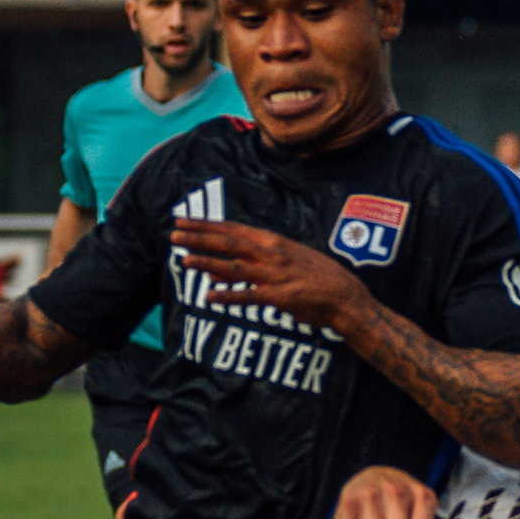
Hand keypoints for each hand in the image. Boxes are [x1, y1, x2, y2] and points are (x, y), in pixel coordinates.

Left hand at [170, 218, 362, 331]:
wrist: (345, 297)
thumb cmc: (319, 275)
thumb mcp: (292, 255)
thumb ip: (262, 256)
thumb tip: (232, 258)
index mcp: (273, 241)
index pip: (233, 229)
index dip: (206, 225)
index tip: (184, 221)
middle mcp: (271, 254)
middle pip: (228, 243)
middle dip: (199, 238)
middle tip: (174, 233)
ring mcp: (274, 275)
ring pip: (233, 267)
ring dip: (207, 263)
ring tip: (184, 261)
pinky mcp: (279, 298)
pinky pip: (249, 296)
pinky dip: (229, 296)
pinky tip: (210, 297)